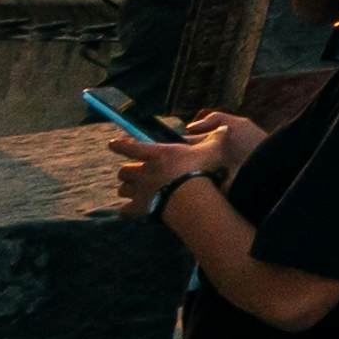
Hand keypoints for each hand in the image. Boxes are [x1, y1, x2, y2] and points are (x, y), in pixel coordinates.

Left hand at [112, 119, 245, 208]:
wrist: (189, 199)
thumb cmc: (200, 171)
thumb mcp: (211, 150)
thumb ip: (216, 139)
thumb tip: (226, 128)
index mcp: (157, 155)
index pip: (131, 147)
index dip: (120, 145)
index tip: (113, 144)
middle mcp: (144, 171)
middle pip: (123, 171)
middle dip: (128, 172)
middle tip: (137, 174)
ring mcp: (140, 190)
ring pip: (123, 189)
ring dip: (128, 189)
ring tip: (136, 190)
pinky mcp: (140, 207)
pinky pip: (125, 210)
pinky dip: (127, 210)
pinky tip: (132, 210)